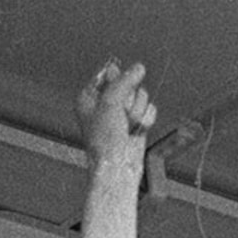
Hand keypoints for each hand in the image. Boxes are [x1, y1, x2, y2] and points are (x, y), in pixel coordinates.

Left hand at [76, 59, 156, 174]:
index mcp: (89, 96)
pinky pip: (149, 110)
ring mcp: (121, 114)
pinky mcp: (136, 123)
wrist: (118, 169)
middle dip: (129, 99)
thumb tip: (139, 67)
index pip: (109, 73)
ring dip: (137, 111)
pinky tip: (137, 131)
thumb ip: (125, 80)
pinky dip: (146, 120)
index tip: (115, 95)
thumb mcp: (110, 101)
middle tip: (120, 115)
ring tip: (128, 127)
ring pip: (141, 96)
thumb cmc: (105, 140)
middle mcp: (104, 103)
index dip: (117, 81)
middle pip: (128, 83)